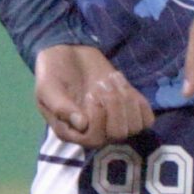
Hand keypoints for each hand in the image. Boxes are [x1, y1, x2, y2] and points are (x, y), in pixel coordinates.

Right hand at [35, 45, 154, 148]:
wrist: (69, 54)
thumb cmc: (53, 73)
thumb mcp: (47, 87)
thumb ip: (60, 107)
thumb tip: (81, 124)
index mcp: (72, 133)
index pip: (95, 139)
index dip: (98, 117)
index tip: (90, 94)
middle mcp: (94, 133)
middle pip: (118, 134)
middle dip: (114, 105)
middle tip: (100, 84)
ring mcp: (114, 123)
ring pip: (135, 127)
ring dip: (126, 101)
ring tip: (110, 81)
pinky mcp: (129, 111)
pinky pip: (146, 119)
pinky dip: (139, 103)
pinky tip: (123, 86)